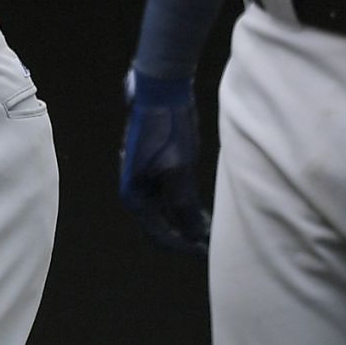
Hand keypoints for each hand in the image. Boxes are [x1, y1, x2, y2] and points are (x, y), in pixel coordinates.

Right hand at [119, 68, 211, 256]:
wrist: (161, 91)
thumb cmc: (167, 130)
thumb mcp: (178, 170)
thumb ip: (184, 206)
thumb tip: (194, 235)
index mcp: (134, 194)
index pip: (158, 234)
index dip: (183, 246)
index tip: (206, 254)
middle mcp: (135, 189)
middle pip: (159, 225)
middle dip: (184, 237)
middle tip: (211, 245)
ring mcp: (144, 177)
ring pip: (165, 211)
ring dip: (186, 222)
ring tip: (211, 231)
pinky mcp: (155, 167)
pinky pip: (168, 197)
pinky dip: (184, 207)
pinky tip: (203, 210)